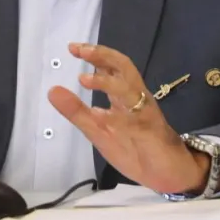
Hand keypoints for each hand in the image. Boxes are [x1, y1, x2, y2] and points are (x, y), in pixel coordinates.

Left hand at [48, 43, 215, 194]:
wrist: (167, 172)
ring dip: (107, 83)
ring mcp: (145, 114)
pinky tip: (101, 115)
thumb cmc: (133, 148)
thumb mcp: (97, 129)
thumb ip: (77, 111)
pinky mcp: (151, 134)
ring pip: (130, 90)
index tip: (73, 47)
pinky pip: (136, 122)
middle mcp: (136, 98)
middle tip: (81, 51)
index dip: (94, 54)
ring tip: (84, 80)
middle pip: (124, 68)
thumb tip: (53, 90)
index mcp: (124, 95)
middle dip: (103, 56)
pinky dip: (119, 118)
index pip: (111, 67)